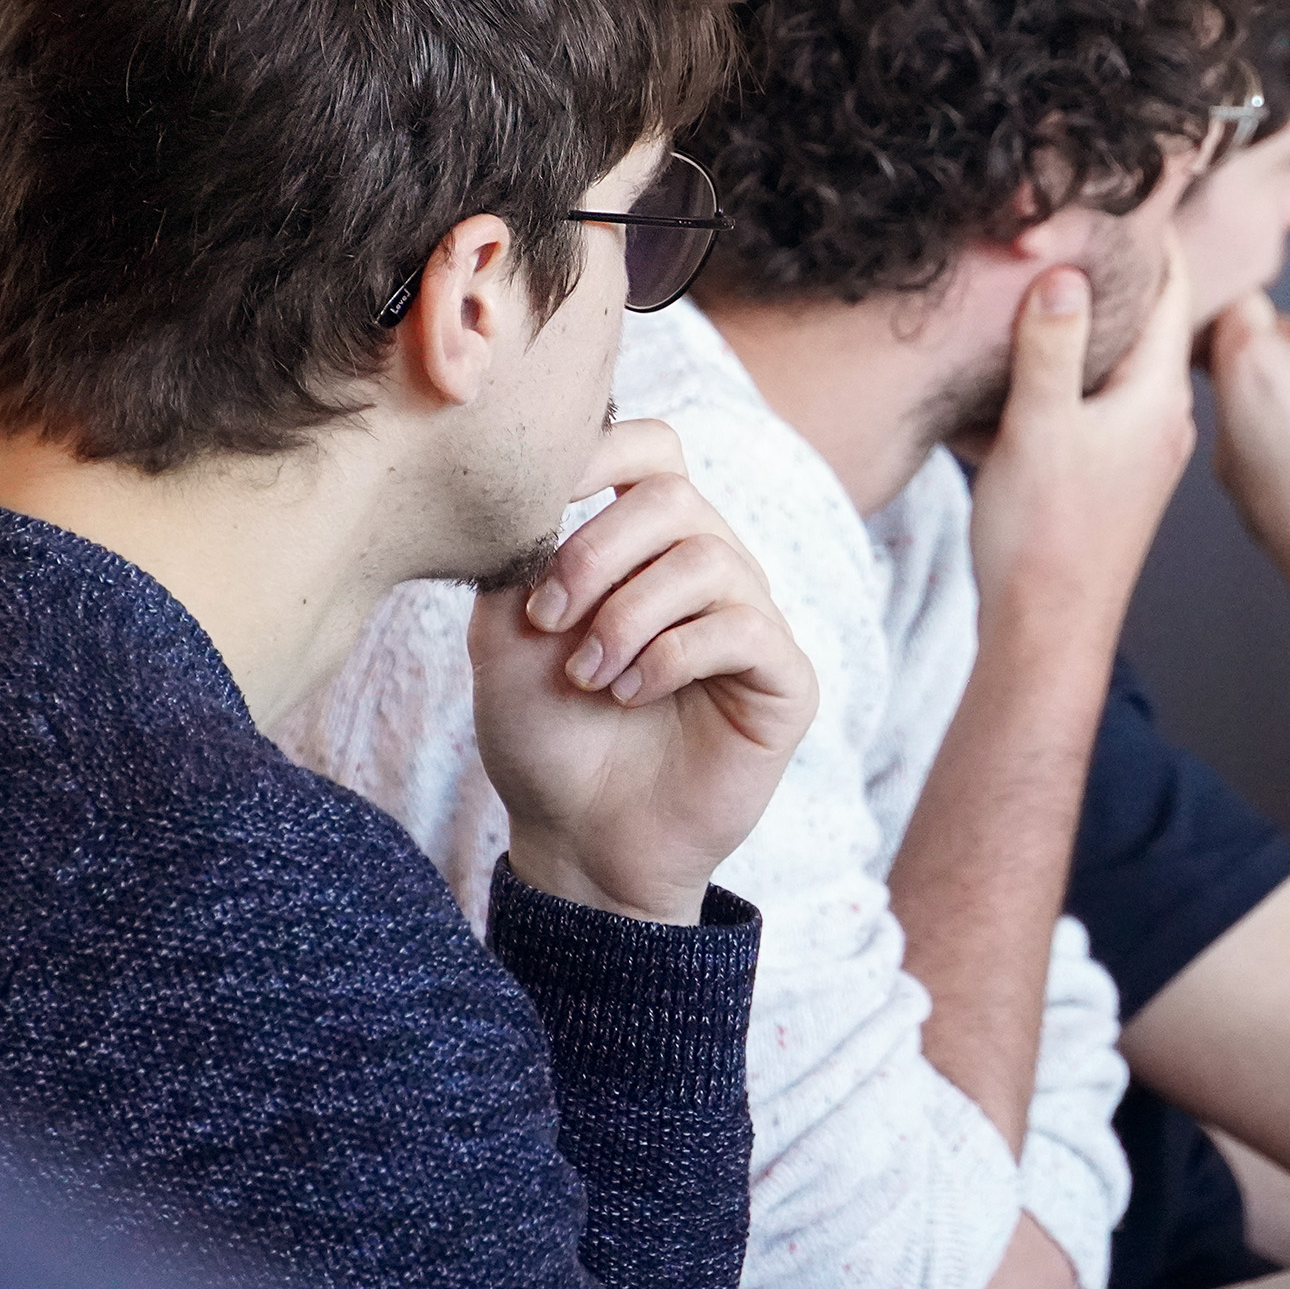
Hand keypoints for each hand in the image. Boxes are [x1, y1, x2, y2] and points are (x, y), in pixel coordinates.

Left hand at [470, 419, 817, 924]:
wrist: (577, 839)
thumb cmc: (545, 733)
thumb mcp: (505, 632)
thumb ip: (520, 552)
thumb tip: (536, 486)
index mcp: (646, 545)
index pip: (653, 449)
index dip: (602, 450)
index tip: (543, 496)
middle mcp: (709, 568)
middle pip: (674, 498)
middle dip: (598, 552)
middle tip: (548, 619)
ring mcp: (753, 621)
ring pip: (708, 561)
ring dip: (627, 617)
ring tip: (587, 677)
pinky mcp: (784, 679)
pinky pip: (743, 628)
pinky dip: (670, 656)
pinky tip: (630, 695)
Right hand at [967, 247, 1197, 640]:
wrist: (1047, 635)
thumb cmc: (1044, 538)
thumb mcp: (1038, 426)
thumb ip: (1051, 344)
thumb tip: (1068, 272)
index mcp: (1156, 397)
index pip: (1175, 294)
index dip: (1157, 239)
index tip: (1137, 194)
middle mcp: (1161, 420)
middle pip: (1148, 324)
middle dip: (1116, 276)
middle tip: (1079, 226)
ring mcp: (1139, 451)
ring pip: (1117, 367)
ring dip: (1086, 329)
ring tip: (1045, 287)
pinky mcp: (1111, 477)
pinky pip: (1095, 405)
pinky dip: (1066, 378)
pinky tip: (1021, 375)